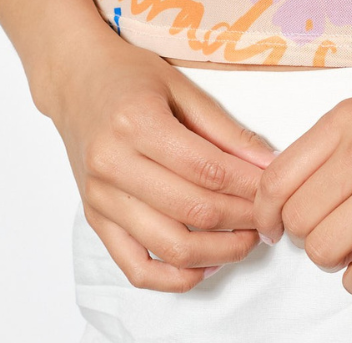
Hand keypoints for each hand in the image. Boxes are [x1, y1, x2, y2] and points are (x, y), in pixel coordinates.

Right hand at [48, 31, 276, 291]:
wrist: (76, 80)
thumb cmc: (130, 75)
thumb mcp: (181, 87)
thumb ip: (224, 129)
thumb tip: (268, 163)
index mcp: (137, 122)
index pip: (207, 169)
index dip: (248, 185)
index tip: (275, 189)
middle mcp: (113, 164)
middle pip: (192, 208)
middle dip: (241, 218)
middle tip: (269, 216)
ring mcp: (100, 197)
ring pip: (168, 245)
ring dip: (217, 251)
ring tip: (246, 240)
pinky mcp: (95, 219)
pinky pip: (134, 266)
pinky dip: (173, 277)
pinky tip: (204, 266)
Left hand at [253, 57, 351, 295]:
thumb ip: (343, 139)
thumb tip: (306, 183)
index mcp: (347, 118)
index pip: (274, 177)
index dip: (268, 213)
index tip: (277, 228)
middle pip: (297, 218)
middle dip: (308, 238)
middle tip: (333, 236)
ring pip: (323, 248)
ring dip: (335, 260)